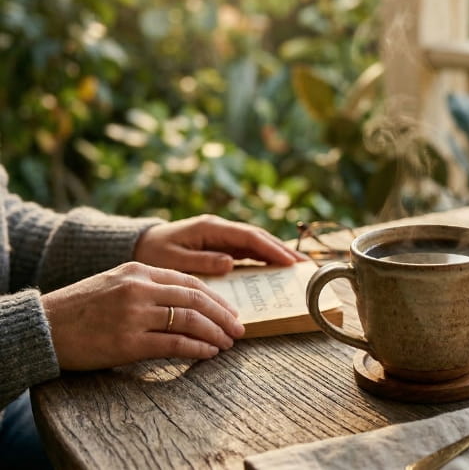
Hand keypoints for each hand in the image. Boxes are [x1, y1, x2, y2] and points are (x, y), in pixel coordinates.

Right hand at [41, 262, 245, 369]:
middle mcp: (139, 289)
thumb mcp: (116, 283)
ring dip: (214, 334)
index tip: (231, 311)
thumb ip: (150, 287)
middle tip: (238, 329)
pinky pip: (174, 344)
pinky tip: (209, 354)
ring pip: (190, 322)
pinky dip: (197, 349)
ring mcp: (134, 315)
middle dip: (223, 316)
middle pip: (196, 301)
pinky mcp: (128, 343)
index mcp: (139, 271)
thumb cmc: (82, 308)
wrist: (44, 327)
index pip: (190, 282)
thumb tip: (190, 302)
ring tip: (227, 343)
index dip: (216, 299)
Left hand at [134, 214, 306, 274]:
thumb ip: (201, 261)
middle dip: (282, 250)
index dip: (271, 248)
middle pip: (258, 237)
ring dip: (277, 253)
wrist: (138, 246)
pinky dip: (264, 257)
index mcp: (210, 228)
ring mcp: (221, 236)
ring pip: (256, 242)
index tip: (289, 261)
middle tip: (303, 265)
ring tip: (297, 266)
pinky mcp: (220, 245)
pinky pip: (247, 250)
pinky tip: (276, 267)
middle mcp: (219, 228)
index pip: (249, 236)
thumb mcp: (172, 260)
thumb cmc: (152, 254)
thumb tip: (230, 263)